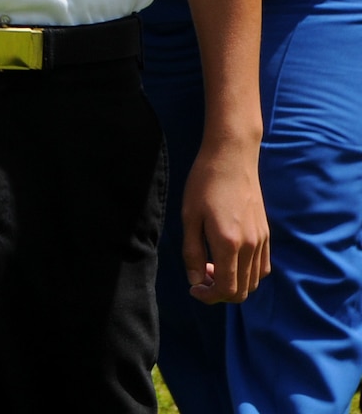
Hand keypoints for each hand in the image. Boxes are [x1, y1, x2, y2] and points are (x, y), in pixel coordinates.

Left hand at [182, 138, 269, 303]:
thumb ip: (191, 252)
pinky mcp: (266, 234)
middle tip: (199, 276)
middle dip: (220, 293)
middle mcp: (250, 246)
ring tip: (211, 265)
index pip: (227, 289)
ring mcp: (261, 240)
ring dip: (234, 283)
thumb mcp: (189, 217)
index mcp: (228, 243)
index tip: (193, 288)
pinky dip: (247, 273)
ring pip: (254, 281)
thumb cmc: (204, 184)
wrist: (231, 158)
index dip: (209, 296)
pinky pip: (262, 267)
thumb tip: (195, 281)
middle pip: (243, 291)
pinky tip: (228, 259)